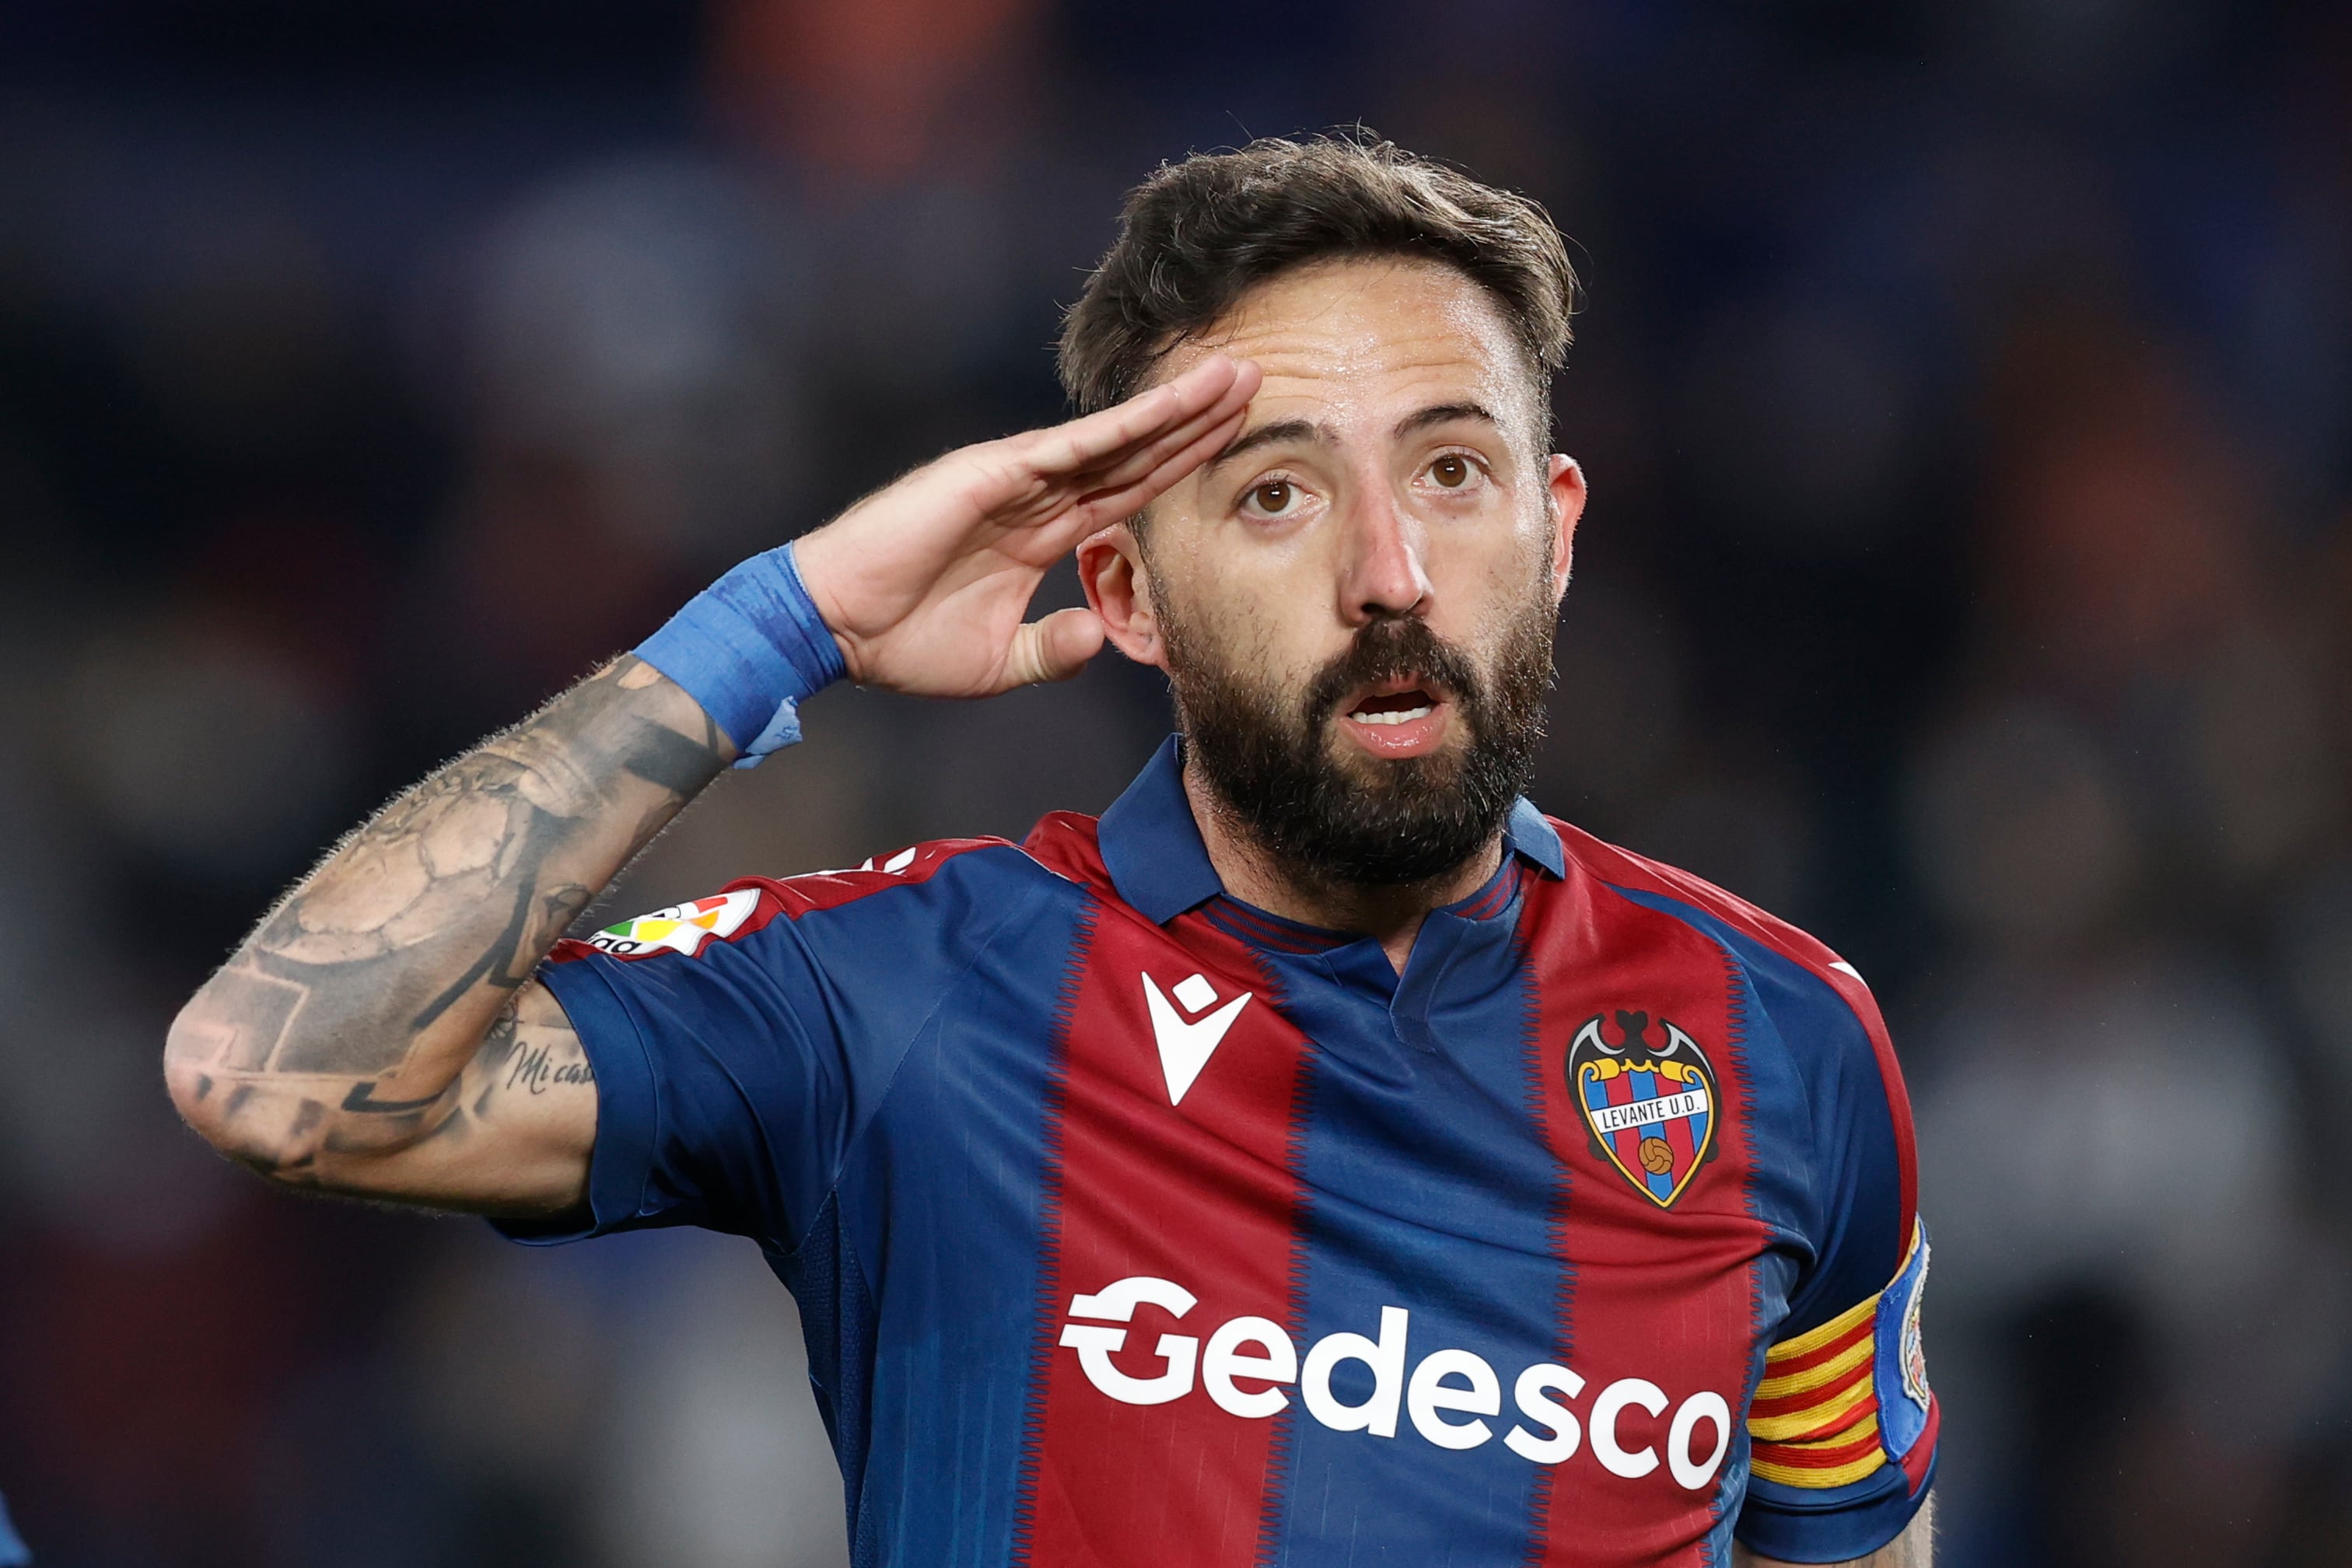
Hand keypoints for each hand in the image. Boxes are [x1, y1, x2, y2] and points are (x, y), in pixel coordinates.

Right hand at [791, 355, 1260, 695]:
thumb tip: (1099, 637)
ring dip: (1175, 409)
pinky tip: (1166, 409)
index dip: (1183, 464)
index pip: (1130, 490)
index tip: (1237, 439)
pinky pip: (1066, 448)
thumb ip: (1052, 648)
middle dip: (1197, 419)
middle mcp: (1036, 495)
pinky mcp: (987, 474)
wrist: (833, 629)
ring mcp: (1014, 478)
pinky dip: (1119, 429)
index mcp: (1041, 532)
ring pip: (1114, 439)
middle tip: (1258, 379)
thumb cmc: (899, 643)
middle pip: (1136, 452)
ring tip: (1233, 377)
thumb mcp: (996, 662)